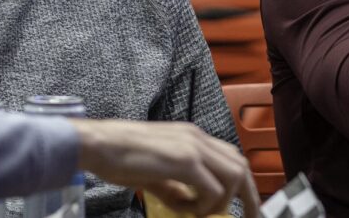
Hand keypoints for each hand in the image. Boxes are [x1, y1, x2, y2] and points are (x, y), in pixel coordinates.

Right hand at [70, 118, 260, 217]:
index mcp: (192, 137)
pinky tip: (185, 208)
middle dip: (247, 197)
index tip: (249, 207)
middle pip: (241, 167)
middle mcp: (198, 138)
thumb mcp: (155, 172)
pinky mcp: (185, 160)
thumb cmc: (120, 155)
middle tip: (246, 217)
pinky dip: (205, 205)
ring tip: (199, 212)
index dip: (244, 185)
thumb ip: (175, 187)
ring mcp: (193, 147)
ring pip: (233, 177)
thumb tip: (188, 204)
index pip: (232, 158)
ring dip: (221, 202)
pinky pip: (212, 189)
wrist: (99, 143)